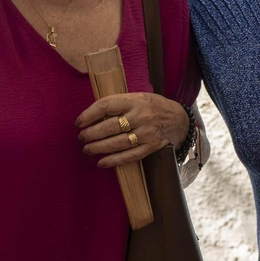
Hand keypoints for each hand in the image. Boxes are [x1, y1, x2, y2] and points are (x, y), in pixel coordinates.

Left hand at [76, 93, 190, 168]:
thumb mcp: (139, 97)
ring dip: (98, 147)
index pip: (106, 105)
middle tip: (81, 138)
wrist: (180, 120)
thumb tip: (92, 115)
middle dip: (91, 134)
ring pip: (117, 142)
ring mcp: (147, 132)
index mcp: (136, 100)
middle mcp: (142, 116)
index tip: (79, 122)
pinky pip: (130, 156)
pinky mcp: (152, 146)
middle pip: (110, 126)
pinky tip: (101, 163)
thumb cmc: (154, 107)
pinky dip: (114, 161)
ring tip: (87, 149)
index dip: (89, 114)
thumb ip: (119, 103)